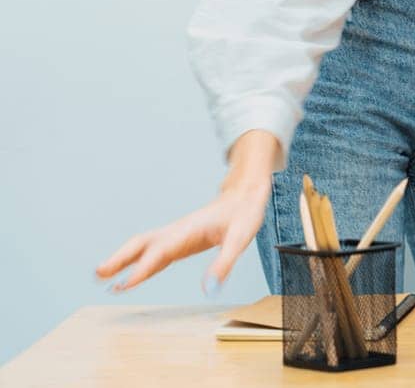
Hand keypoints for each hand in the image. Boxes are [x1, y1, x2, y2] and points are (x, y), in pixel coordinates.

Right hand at [96, 132, 277, 292]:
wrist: (244, 196)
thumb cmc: (243, 215)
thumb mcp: (240, 239)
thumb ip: (225, 264)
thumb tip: (210, 290)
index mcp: (188, 231)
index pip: (160, 252)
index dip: (142, 268)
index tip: (123, 284)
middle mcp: (176, 232)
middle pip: (140, 244)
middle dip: (119, 259)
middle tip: (98, 274)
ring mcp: (175, 235)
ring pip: (142, 247)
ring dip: (122, 260)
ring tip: (101, 278)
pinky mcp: (178, 241)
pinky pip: (153, 253)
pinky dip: (138, 265)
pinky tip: (127, 279)